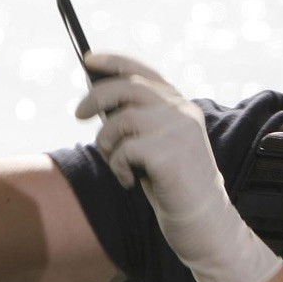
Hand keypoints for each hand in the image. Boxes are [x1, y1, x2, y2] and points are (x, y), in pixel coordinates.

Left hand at [75, 53, 281, 281]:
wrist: (205, 222)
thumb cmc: (173, 186)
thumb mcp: (156, 145)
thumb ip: (136, 121)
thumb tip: (94, 102)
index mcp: (181, 106)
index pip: (144, 72)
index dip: (114, 62)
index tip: (88, 59)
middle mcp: (182, 112)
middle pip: (126, 88)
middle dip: (95, 98)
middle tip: (77, 115)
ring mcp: (178, 131)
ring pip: (120, 121)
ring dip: (107, 145)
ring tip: (117, 165)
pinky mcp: (169, 154)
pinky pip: (123, 150)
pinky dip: (118, 168)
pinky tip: (129, 183)